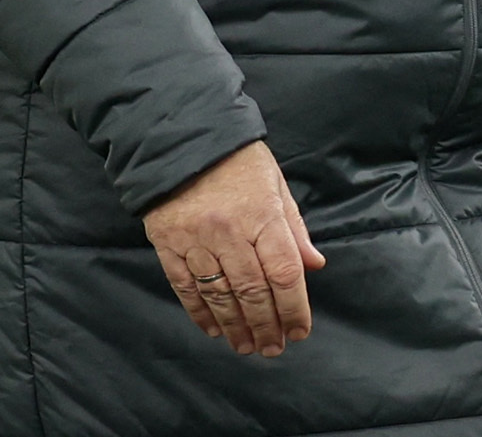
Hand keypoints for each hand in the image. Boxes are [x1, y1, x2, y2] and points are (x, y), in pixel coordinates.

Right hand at [144, 141, 324, 357]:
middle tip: (273, 348)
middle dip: (266, 326)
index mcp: (262, 214)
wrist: (181, 134)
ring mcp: (195, 238)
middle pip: (253, 291)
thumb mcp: (274, 182)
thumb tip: (314, 265)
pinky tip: (214, 328)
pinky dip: (200, 313)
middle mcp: (229, 230)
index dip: (294, 308)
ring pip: (220, 295)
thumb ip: (293, 227)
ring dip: (235, 327)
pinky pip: (185, 287)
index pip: (284, 273)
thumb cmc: (236, 158)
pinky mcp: (167, 242)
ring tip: (247, 346)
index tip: (299, 331)